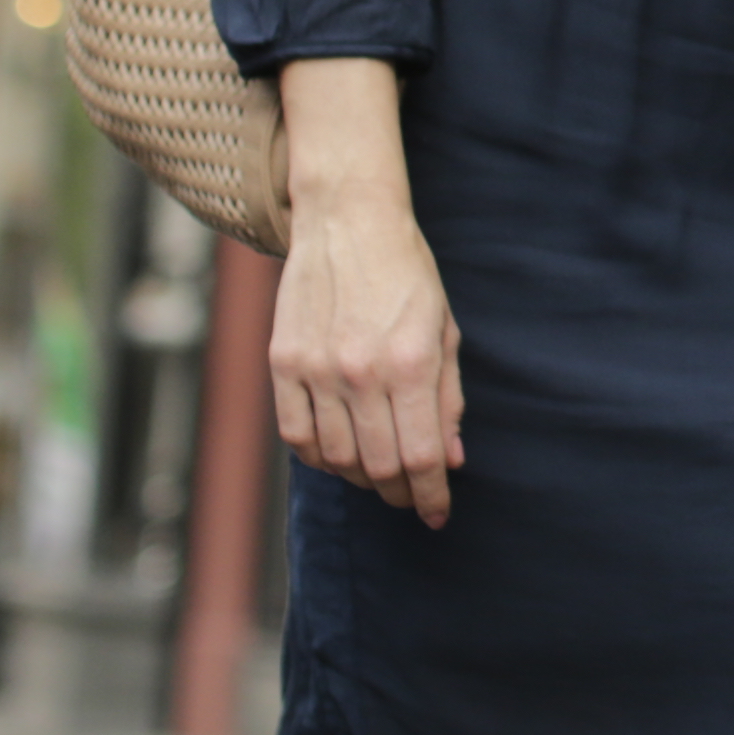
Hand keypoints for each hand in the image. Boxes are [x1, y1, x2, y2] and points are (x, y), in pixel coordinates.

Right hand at [269, 177, 463, 526]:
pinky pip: (296, 435)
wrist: (348, 222)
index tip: (438, 512)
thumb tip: (451, 459)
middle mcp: (360, 372)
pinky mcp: (282, 362)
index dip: (431, 495)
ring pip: (335, 457)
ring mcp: (315, 369)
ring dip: (360, 478)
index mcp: (410, 363)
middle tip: (412, 498)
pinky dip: (318, 457)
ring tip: (379, 475)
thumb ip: (447, 400)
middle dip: (400, 494)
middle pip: (377, 466)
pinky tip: (338, 454)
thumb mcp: (444, 332)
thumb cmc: (408, 275)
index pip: (419, 457)